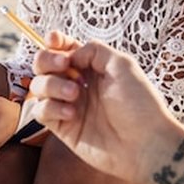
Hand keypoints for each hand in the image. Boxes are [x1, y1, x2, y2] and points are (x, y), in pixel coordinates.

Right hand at [29, 32, 179, 183]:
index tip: (53, 40)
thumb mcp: (122, 64)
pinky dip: (51, 107)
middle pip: (44, 64)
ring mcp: (69, 105)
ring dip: (52, 84)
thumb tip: (70, 55)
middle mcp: (78, 84)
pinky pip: (40, 111)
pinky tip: (73, 113)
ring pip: (38, 86)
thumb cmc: (140, 104)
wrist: (145, 143)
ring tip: (75, 93)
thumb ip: (94, 51)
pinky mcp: (63, 128)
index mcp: (93, 68)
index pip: (65, 49)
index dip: (55, 42)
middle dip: (47, 59)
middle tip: (64, 65)